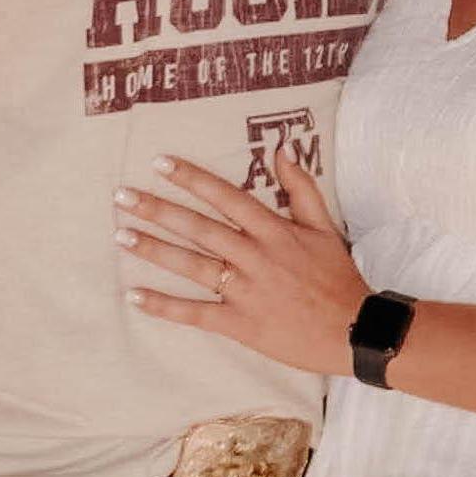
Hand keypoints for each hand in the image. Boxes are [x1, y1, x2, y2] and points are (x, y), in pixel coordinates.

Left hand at [117, 150, 369, 378]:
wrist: (354, 331)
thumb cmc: (337, 276)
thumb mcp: (324, 226)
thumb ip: (301, 186)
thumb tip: (283, 146)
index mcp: (274, 230)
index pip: (225, 196)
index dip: (192, 178)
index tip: (159, 163)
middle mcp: (255, 256)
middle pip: (199, 227)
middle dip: (158, 210)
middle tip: (122, 196)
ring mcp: (246, 291)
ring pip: (193, 265)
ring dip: (155, 250)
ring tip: (121, 235)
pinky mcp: (240, 324)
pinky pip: (196, 313)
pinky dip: (165, 306)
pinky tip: (135, 296)